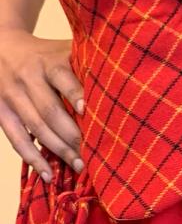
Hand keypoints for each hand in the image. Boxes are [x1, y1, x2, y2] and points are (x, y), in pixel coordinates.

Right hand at [0, 28, 83, 180]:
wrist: (2, 48)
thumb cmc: (47, 54)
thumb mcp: (64, 50)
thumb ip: (86, 63)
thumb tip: (126, 82)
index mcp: (48, 61)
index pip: (62, 77)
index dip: (75, 94)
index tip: (89, 112)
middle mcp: (28, 78)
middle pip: (50, 110)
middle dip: (72, 134)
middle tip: (94, 152)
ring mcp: (12, 96)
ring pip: (35, 127)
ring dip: (58, 150)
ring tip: (80, 166)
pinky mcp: (1, 112)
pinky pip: (16, 139)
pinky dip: (32, 158)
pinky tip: (49, 175)